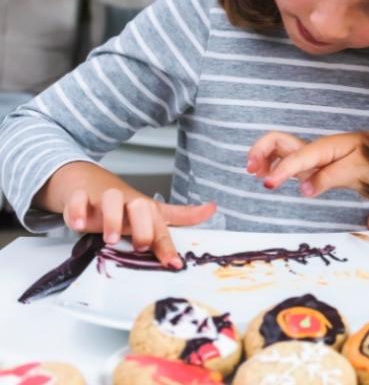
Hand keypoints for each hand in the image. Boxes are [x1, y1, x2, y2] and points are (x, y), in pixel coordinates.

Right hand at [40, 162, 214, 268]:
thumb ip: (181, 216)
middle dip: (143, 228)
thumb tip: (211, 209)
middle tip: (140, 246)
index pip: (161, 227)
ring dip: (112, 219)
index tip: (173, 264)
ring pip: (111, 199)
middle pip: (141, 207)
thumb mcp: (153, 212)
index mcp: (147, 210)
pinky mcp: (81, 197)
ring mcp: (104, 199)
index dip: (168, 246)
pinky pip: (78, 200)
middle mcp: (128, 203)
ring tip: (111, 238)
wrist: (90, 183)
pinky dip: (77, 210)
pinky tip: (79, 224)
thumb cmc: (125, 204)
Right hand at [248, 129, 368, 196]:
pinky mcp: (312, 163)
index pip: (296, 158)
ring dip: (262, 157)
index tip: (268, 184)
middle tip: (250, 170)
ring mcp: (311, 155)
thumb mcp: (356, 171)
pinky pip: (286, 159)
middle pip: (277, 140)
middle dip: (260, 151)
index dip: (280, 171)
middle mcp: (313, 149)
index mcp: (324, 148)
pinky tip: (268, 177)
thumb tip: (302, 189)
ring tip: (253, 173)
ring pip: (278, 148)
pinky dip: (272, 164)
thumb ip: (328, 178)